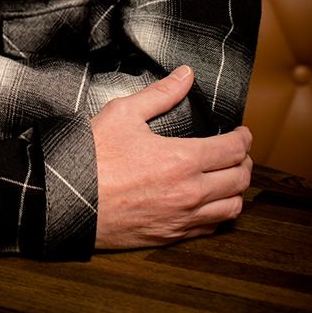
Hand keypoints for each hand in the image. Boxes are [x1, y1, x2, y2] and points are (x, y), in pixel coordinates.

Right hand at [91, 65, 252, 248]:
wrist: (66, 199)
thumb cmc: (92, 156)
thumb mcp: (123, 113)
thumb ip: (160, 94)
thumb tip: (185, 75)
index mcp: (182, 160)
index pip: (233, 150)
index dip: (244, 139)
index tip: (242, 133)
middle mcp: (189, 193)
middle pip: (239, 180)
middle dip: (245, 162)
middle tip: (239, 153)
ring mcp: (181, 218)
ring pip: (231, 209)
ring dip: (236, 191)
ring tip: (229, 178)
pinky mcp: (169, 236)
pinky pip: (209, 228)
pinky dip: (217, 214)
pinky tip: (209, 203)